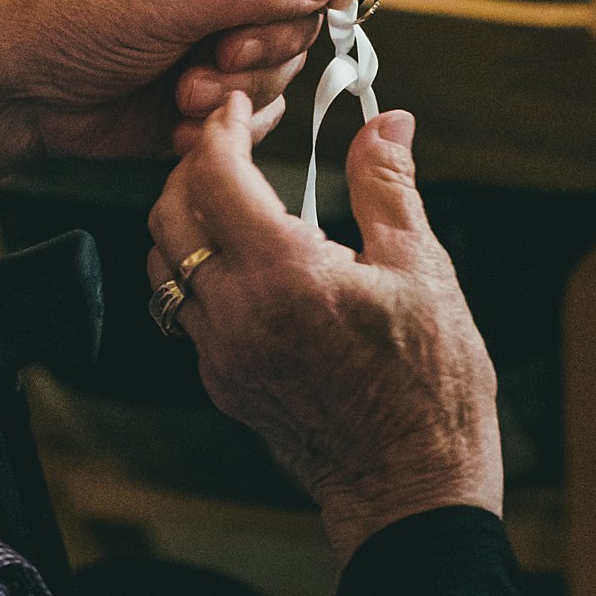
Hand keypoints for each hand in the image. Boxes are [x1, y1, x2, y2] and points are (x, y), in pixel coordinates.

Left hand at [0, 0, 357, 190]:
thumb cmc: (53, 5)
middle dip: (272, 35)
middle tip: (222, 52)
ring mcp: (212, 16)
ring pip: (286, 53)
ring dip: (242, 82)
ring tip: (183, 86)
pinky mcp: (203, 74)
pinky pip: (256, 98)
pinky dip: (224, 114)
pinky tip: (176, 110)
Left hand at [147, 93, 502, 562]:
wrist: (411, 485)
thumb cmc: (430, 387)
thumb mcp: (423, 268)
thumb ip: (388, 185)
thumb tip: (386, 122)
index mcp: (283, 275)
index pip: (214, 176)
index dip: (220, 129)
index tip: (240, 110)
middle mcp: (236, 314)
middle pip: (169, 214)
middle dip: (193, 167)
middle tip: (233, 147)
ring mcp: (222, 353)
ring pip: (164, 265)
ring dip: (187, 221)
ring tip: (236, 201)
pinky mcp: (224, 382)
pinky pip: (188, 310)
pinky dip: (202, 272)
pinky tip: (250, 265)